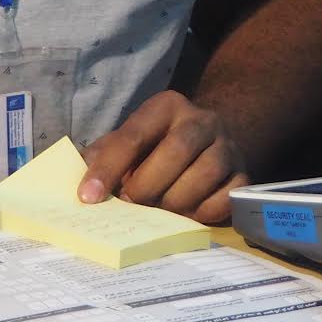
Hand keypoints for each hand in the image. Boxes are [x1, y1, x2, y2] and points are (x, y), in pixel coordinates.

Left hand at [78, 91, 247, 224]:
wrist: (209, 144)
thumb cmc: (156, 149)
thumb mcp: (128, 143)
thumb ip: (102, 156)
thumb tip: (77, 181)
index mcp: (166, 107)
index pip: (133, 135)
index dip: (108, 168)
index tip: (88, 197)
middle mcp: (202, 119)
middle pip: (176, 149)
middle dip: (148, 184)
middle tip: (132, 205)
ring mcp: (228, 146)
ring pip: (206, 172)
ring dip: (176, 200)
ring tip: (161, 212)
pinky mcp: (244, 174)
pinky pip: (227, 196)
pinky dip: (205, 211)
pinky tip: (190, 215)